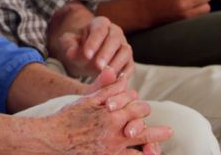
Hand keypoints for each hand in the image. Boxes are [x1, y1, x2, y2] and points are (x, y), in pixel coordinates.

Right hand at [29, 68, 171, 153]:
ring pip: (142, 144)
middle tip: (168, 131)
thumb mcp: (85, 99)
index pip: (136, 106)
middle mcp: (116, 129)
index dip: (140, 105)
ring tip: (164, 144)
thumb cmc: (67, 118)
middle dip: (156, 128)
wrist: (52, 139)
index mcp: (112, 112)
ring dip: (156, 143)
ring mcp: (113, 146)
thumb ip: (104, 87)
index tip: (142, 107)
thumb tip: (118, 74)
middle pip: (143, 126)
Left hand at [57, 16, 134, 80]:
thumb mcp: (68, 44)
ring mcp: (124, 46)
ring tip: (106, 74)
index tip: (86, 54)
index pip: (99, 29)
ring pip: (126, 51)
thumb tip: (72, 53)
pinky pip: (130, 66)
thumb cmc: (77, 48)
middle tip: (98, 66)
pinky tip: (115, 81)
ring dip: (116, 63)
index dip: (94, 42)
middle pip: (115, 39)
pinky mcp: (129, 61)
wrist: (85, 58)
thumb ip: (68, 45)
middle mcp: (115, 32)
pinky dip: (125, 74)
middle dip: (106, 53)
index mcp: (100, 24)